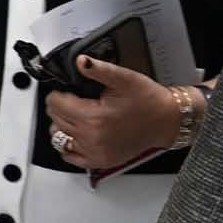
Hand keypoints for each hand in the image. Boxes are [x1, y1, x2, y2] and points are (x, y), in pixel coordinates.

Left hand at [46, 56, 188, 171]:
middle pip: (55, 119)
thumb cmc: (149, 101)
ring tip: (76, 115)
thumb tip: (81, 61)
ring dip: (61, 125)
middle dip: (60, 107)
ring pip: (58, 137)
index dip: (58, 93)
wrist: (167, 121)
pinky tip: (77, 133)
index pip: (55, 104)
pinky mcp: (100, 161)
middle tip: (74, 100)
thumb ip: (99, 69)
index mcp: (94, 118)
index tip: (67, 90)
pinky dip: (68, 145)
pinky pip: (69, 156)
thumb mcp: (124, 78)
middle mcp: (92, 138)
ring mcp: (95, 152)